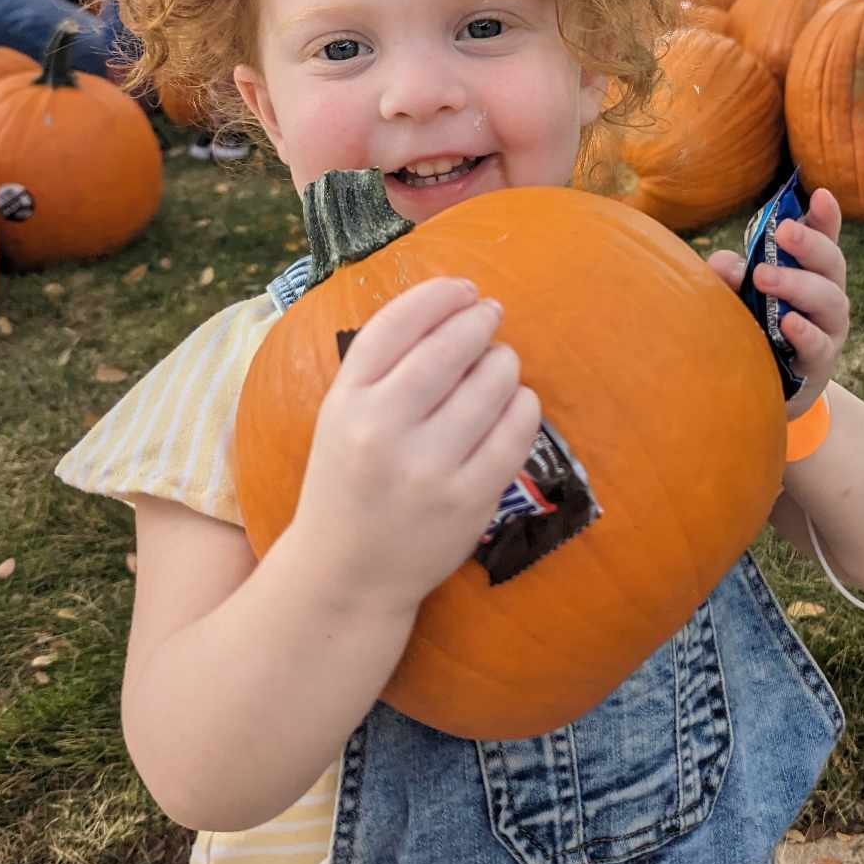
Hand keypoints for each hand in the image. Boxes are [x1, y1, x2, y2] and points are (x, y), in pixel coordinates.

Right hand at [293, 277, 541, 617]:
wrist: (348, 576)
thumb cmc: (348, 483)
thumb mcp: (339, 417)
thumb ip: (380, 367)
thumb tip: (450, 306)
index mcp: (345, 403)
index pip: (396, 325)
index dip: (436, 296)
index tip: (462, 287)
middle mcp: (383, 430)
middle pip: (449, 348)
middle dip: (479, 321)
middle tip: (490, 315)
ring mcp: (429, 468)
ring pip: (491, 383)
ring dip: (504, 362)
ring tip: (500, 364)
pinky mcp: (470, 499)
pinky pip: (516, 430)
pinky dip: (524, 405)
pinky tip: (517, 402)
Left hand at [708, 187, 850, 416]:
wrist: (765, 388)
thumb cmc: (754, 326)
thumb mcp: (739, 295)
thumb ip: (731, 275)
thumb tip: (724, 264)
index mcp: (810, 270)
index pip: (825, 237)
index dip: (826, 216)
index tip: (819, 194)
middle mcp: (827, 295)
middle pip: (832, 262)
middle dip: (809, 243)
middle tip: (782, 232)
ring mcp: (828, 329)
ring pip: (830, 300)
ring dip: (798, 285)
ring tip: (764, 277)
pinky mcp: (819, 363)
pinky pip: (819, 346)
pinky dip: (804, 333)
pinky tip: (787, 323)